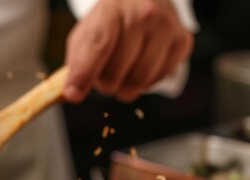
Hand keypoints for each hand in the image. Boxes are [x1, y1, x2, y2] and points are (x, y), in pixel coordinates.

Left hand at [63, 0, 192, 102]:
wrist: (142, 1)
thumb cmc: (109, 24)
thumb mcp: (85, 35)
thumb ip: (76, 64)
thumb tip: (72, 94)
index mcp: (112, 9)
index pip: (97, 47)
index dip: (83, 75)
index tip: (73, 95)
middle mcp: (143, 14)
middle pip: (116, 71)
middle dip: (105, 84)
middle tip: (103, 78)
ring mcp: (166, 26)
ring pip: (139, 80)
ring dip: (125, 88)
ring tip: (120, 74)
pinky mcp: (183, 40)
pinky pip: (159, 79)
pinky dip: (145, 83)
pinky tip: (140, 68)